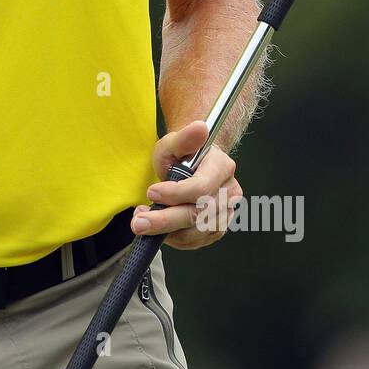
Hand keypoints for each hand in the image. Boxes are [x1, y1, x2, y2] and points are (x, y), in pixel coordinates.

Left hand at [130, 119, 242, 249]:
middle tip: (139, 222)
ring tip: (144, 221)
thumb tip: (200, 127)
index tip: (152, 192)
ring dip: (167, 231)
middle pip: (198, 214)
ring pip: (196, 232)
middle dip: (165, 220)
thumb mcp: (174, 143)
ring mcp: (226, 213)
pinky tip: (159, 228)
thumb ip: (184, 138)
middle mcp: (229, 193)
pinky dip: (174, 238)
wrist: (191, 168)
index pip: (201, 187)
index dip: (175, 194)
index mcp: (222, 168)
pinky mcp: (217, 229)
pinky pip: (195, 241)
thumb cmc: (182, 156)